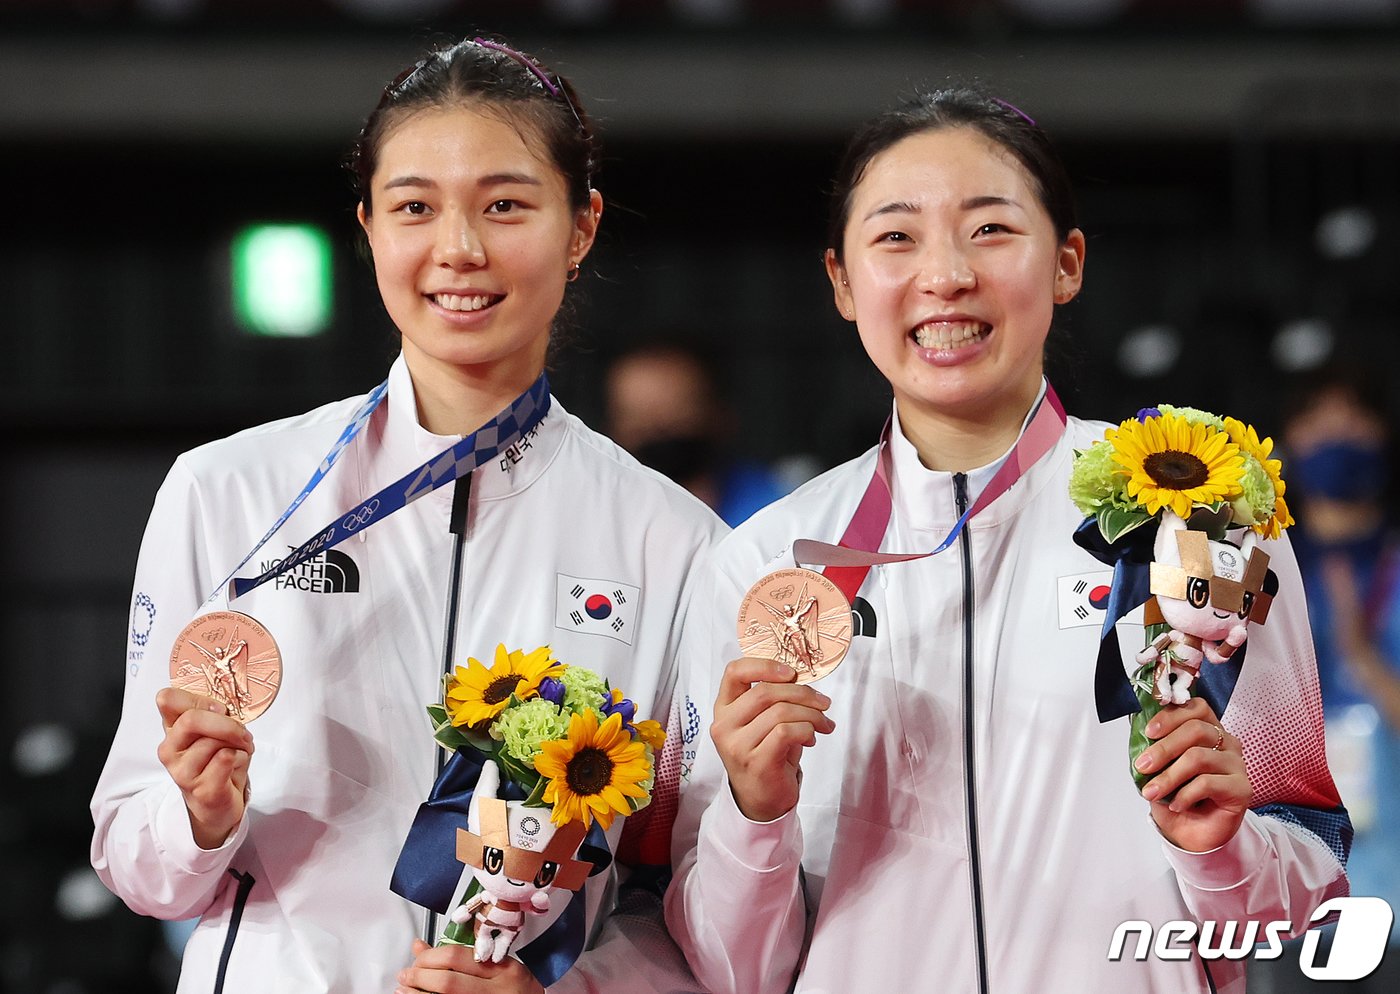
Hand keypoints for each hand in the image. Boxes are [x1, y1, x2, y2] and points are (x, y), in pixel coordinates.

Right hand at [155, 687, 253, 848]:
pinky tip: (235, 767)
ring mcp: (182, 772)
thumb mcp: (214, 732)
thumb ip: (213, 714)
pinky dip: (241, 758)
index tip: (220, 709)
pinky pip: (226, 758)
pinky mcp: (201, 790)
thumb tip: (223, 707)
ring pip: (214, 742)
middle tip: (242, 734)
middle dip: (226, 723)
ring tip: (238, 753)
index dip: (198, 699)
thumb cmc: (218, 761)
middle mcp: (170, 750)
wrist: (216, 803)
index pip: (167, 699)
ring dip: (239, 744)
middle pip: (191, 720)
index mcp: (171, 729)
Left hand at [396, 939, 542, 993]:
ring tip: (404, 989)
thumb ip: (461, 958)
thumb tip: (420, 946)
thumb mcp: (497, 968)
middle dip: (420, 976)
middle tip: (407, 974)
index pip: (457, 958)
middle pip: (448, 982)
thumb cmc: (517, 990)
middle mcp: (497, 991)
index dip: (429, 957)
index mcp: (503, 970)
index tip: (418, 958)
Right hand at [711, 656, 835, 823]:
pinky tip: (811, 737)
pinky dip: (806, 730)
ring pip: (780, 712)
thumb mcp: (764, 722)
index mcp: (724, 708)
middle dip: (802, 693)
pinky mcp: (755, 762)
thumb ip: (775, 699)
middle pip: (765, 692)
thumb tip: (802, 680)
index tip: (791, 673)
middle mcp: (724, 725)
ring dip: (811, 714)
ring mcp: (737, 745)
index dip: (765, 665)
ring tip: (823, 724)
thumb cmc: (767, 755)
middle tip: (823, 703)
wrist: (762, 800)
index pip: (734, 672)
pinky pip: (786, 732)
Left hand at [1134, 696, 1250, 852]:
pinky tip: (1176, 805)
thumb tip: (1137, 732)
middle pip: (1196, 730)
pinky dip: (1185, 794)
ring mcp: (1237, 765)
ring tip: (1152, 792)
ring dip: (1169, 776)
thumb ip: (1155, 748)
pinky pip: (1208, 783)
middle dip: (1163, 748)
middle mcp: (1227, 743)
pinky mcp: (1242, 788)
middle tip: (1142, 766)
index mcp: (1209, 731)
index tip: (1149, 732)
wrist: (1192, 835)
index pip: (1197, 708)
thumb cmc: (1177, 797)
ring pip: (1198, 757)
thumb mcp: (1160, 769)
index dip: (1171, 716)